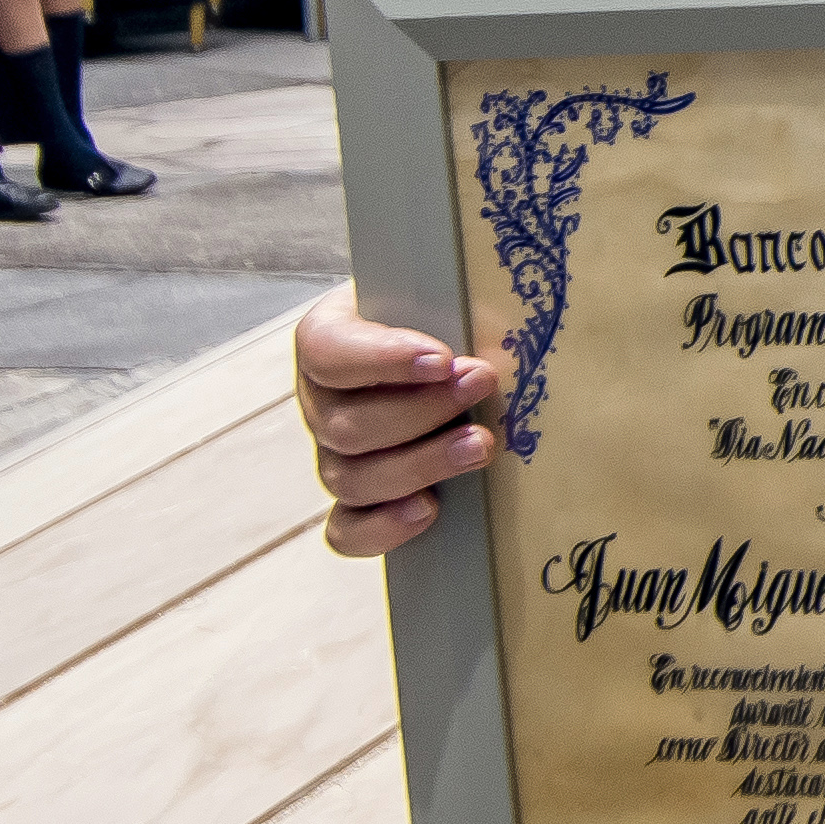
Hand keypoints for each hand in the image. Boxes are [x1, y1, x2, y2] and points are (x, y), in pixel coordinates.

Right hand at [297, 288, 503, 553]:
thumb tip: (503, 316)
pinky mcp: (355, 502)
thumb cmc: (446, 313)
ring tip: (481, 445)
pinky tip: (430, 509)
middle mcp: (321, 402)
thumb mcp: (444, 293)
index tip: (442, 358)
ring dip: (421, 464)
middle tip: (481, 385)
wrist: (451, 349)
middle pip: (346, 426)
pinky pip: (347, 530)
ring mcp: (334, 456)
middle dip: (420, 412)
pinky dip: (383, 527)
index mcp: (327, 340)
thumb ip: (456, 298)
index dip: (380, 360)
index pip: (328, 350)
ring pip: (352, 478)